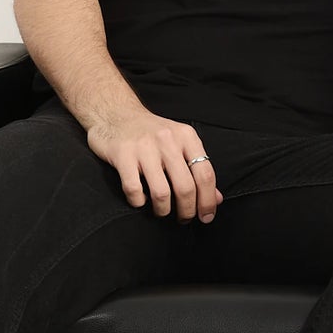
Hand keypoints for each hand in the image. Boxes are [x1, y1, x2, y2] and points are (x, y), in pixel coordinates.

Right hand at [86, 109, 224, 222]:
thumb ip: (198, 169)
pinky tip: (140, 199)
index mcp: (186, 136)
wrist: (116, 113)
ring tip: (162, 211)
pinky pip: (134, 190)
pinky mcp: (122, 154)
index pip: (205, 174)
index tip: (206, 217)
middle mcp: (168, 140)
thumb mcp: (179, 143)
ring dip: (163, 210)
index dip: (208, 201)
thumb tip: (217, 199)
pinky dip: (139, 202)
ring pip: (161, 193)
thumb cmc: (151, 133)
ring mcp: (144, 147)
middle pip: (186, 187)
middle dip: (187, 211)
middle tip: (184, 219)